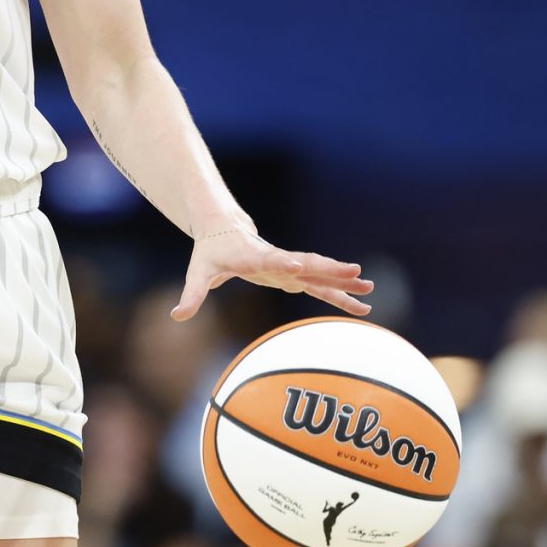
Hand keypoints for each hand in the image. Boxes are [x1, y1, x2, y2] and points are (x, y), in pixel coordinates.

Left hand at [171, 218, 372, 321]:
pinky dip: (340, 294)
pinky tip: (363, 304)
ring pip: (320, 273)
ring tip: (370, 288)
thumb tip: (176, 316)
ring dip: (344, 281)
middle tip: (356, 272)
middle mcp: (277, 260)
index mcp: (254, 257)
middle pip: (307, 263)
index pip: (272, 260)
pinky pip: (321, 284)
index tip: (299, 267)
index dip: (284, 263)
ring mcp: (289, 267)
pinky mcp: (295, 274)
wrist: (225, 231)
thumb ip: (191, 295)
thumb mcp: (198, 273)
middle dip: (330, 270)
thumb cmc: (210, 253)